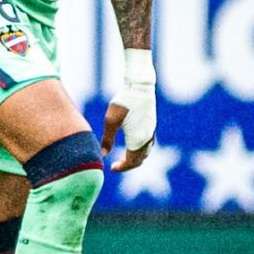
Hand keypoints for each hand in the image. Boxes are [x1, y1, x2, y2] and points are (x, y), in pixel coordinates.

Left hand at [101, 49, 155, 170]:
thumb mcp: (111, 121)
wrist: (139, 86)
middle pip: (140, 160)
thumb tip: (102, 155)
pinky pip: (148, 144)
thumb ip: (107, 139)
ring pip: (145, 152)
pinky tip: (132, 145)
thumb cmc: (123, 102)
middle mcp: (147, 139)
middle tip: (116, 165)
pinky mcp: (152, 125)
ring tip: (123, 158)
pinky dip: (140, 150)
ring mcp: (151, 132)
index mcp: (138, 140)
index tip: (111, 168)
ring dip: (135, 158)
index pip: (131, 162)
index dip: (122, 168)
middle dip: (128, 165)